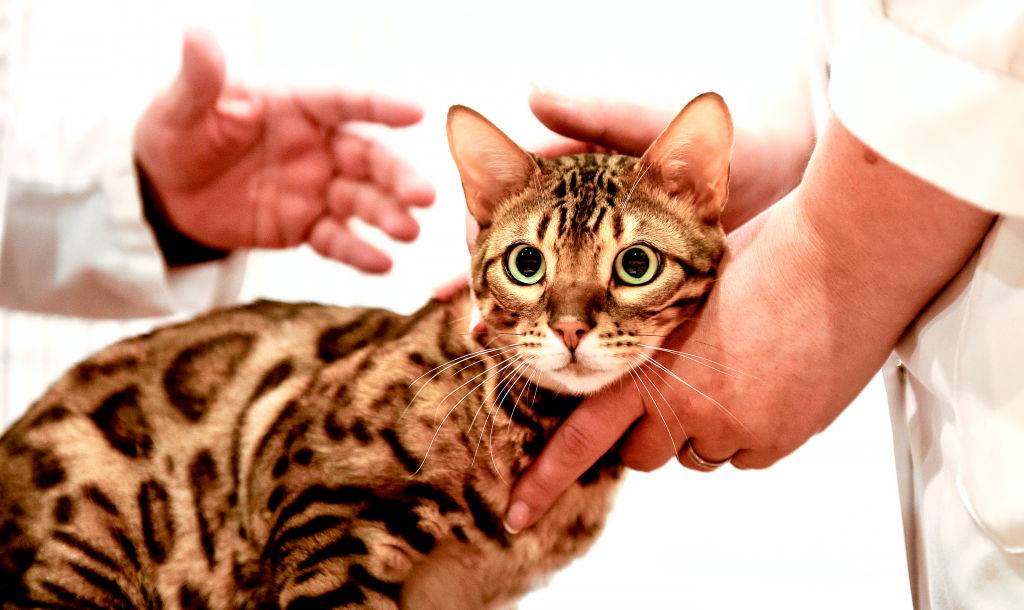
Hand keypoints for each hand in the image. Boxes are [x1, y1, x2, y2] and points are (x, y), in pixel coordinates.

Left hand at [134, 30, 433, 272]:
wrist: (164, 191)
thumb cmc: (177, 131)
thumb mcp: (182, 105)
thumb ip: (200, 76)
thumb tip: (196, 32)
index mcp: (297, 105)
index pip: (344, 100)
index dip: (380, 105)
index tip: (418, 112)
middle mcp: (318, 145)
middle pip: (369, 157)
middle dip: (399, 176)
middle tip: (425, 196)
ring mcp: (316, 187)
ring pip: (362, 200)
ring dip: (388, 214)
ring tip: (409, 231)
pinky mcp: (306, 226)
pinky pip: (336, 240)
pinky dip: (359, 252)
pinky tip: (382, 264)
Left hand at [502, 116, 994, 532]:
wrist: (842, 259)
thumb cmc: (764, 256)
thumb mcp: (685, 292)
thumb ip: (654, 340)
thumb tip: (641, 372)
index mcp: (649, 365)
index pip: (583, 435)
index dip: (546, 478)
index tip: (517, 510)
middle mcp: (684, 406)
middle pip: (640, 457)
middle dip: (648, 437)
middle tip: (677, 395)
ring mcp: (733, 428)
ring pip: (699, 456)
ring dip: (706, 430)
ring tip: (740, 370)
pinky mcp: (779, 439)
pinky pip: (748, 454)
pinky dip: (754, 431)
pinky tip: (774, 381)